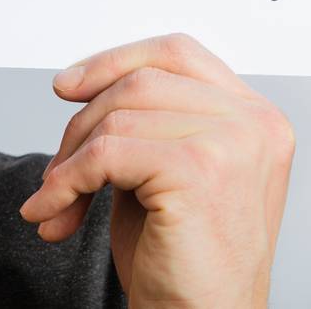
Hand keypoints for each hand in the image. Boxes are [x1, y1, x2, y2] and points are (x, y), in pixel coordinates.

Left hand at [18, 33, 294, 307]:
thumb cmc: (183, 257)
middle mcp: (254, 123)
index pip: (176, 53)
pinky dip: (66, 182)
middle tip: (56, 174)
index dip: (114, 60)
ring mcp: (232, 142)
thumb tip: (75, 81)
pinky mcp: (199, 169)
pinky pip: (105, 153)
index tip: (67, 86)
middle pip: (138, 82)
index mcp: (255, 117)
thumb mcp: (165, 168)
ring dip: (69, 160)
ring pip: (116, 116)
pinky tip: (55, 213)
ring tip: (58, 200)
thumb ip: (144, 120)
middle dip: (81, 125)